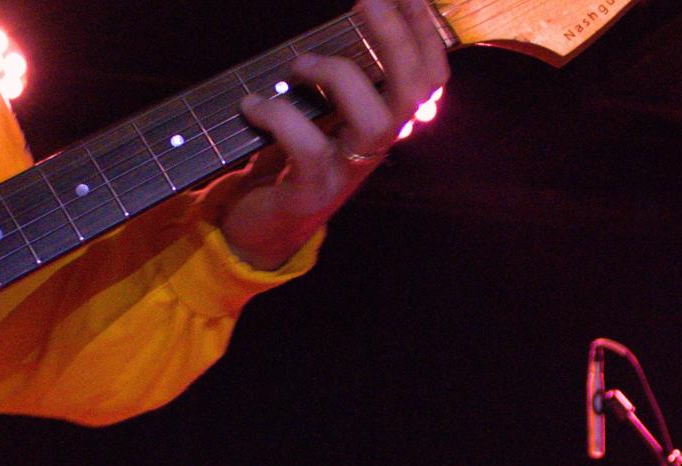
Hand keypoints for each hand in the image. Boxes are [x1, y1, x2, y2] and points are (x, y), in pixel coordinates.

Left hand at [219, 0, 449, 270]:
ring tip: (297, 63)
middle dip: (396, 38)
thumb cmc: (289, 158)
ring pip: (376, 120)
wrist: (262, 229)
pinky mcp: (312, 193)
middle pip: (415, 92)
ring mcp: (347, 172)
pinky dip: (278, 116)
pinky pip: (308, 148)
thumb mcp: (320, 112)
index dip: (424, 33)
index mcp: (383, 122)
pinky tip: (253, 104)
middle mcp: (374, 147)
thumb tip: (343, 18)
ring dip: (338, 75)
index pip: (428, 78)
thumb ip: (334, 76)